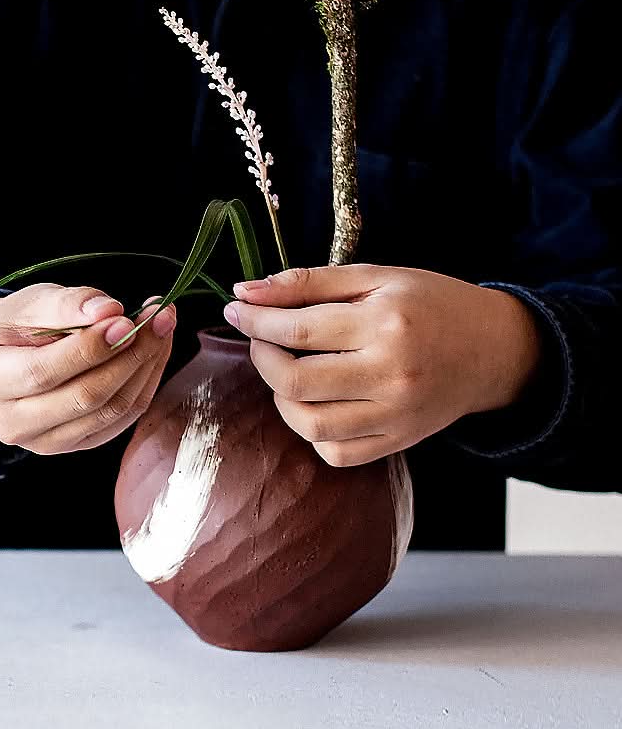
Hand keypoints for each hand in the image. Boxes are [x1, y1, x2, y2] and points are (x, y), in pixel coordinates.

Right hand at [0, 283, 175, 453]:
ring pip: (110, 410)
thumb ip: (67, 304)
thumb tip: (110, 311)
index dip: (90, 348)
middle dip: (130, 355)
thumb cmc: (17, 326)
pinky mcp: (76, 445)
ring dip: (146, 367)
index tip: (126, 320)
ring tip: (162, 328)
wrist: (6, 358)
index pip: (44, 372)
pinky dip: (146, 383)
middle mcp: (12, 422)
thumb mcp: (30, 302)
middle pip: (84, 397)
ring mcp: (46, 442)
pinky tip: (155, 352)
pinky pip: (122, 419)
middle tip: (158, 318)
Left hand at [223, 265, 540, 466]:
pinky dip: (312, 431)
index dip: (256, 321)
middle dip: (263, 358)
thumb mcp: (377, 277)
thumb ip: (309, 282)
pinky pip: (337, 451)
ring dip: (282, 398)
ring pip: (310, 424)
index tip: (236, 309)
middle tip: (261, 339)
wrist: (492, 348)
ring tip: (288, 371)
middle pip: (296, 382)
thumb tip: (245, 292)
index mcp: (386, 323)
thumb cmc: (431, 303)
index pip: (298, 329)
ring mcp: (396, 415)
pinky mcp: (399, 441)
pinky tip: (317, 403)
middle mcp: (391, 374)